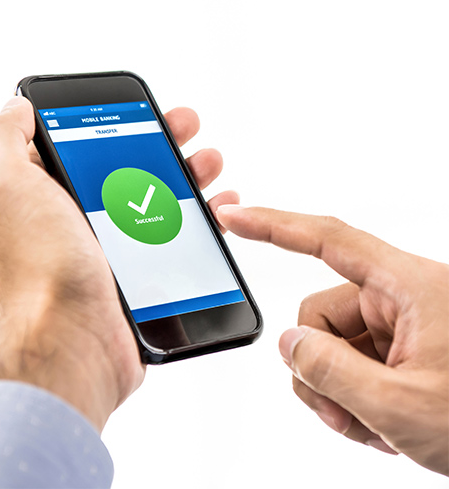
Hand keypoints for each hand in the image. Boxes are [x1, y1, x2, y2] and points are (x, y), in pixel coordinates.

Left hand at [0, 97, 237, 431]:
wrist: (73, 342)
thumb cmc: (39, 266)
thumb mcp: (5, 185)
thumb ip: (3, 137)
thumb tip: (19, 106)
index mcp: (50, 194)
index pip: (91, 145)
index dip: (123, 122)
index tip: (151, 109)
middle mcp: (81, 220)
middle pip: (132, 169)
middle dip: (166, 143)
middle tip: (191, 128)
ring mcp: (114, 250)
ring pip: (160, 202)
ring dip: (190, 177)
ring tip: (211, 164)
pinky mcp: (142, 277)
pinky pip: (176, 241)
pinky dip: (201, 222)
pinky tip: (218, 212)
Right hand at [216, 206, 448, 475]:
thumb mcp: (401, 407)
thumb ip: (330, 372)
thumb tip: (289, 341)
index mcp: (410, 286)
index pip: (328, 239)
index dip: (273, 225)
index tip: (234, 217)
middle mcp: (402, 297)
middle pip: (321, 314)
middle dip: (319, 367)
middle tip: (342, 413)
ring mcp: (402, 325)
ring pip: (333, 344)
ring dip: (339, 391)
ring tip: (373, 428)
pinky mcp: (402, 349)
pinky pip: (352, 362)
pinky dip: (355, 397)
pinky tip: (382, 425)